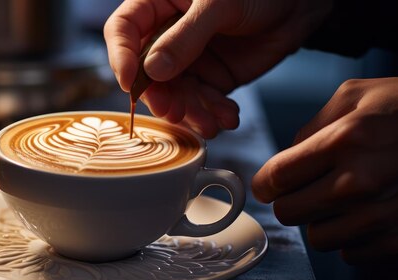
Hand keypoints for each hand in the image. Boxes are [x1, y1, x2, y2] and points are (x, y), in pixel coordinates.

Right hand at [103, 0, 330, 137]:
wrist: (302, 4)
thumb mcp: (221, 3)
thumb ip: (186, 36)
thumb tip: (153, 71)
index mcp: (158, 4)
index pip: (123, 30)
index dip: (121, 57)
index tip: (131, 83)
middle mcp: (167, 34)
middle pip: (145, 71)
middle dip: (161, 96)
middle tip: (175, 111)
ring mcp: (188, 59)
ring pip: (174, 93)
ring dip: (190, 112)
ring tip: (209, 123)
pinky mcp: (210, 78)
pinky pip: (201, 102)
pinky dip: (212, 113)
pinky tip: (227, 117)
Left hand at [253, 77, 397, 263]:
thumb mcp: (358, 95)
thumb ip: (312, 126)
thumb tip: (284, 157)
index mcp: (344, 141)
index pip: (274, 179)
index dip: (266, 183)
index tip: (270, 183)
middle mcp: (361, 183)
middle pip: (289, 213)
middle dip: (292, 200)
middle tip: (307, 188)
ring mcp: (383, 215)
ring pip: (317, 238)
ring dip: (323, 221)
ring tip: (344, 199)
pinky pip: (351, 254)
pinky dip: (353, 238)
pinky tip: (368, 214)